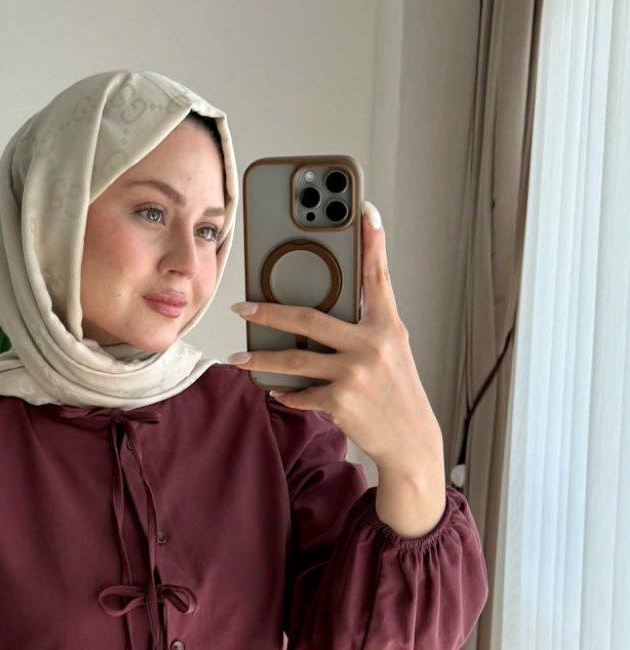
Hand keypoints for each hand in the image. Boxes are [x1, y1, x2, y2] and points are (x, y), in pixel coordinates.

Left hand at [227, 201, 443, 473]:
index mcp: (388, 326)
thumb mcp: (391, 351)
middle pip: (310, 319)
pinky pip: (301, 393)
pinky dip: (286, 393)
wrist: (410, 439)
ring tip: (239, 359)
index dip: (372, 242)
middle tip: (243, 308)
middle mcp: (373, 345)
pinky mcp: (341, 402)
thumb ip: (364, 327)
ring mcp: (355, 373)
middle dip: (270, 312)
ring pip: (295, 360)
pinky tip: (276, 391)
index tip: (364, 210)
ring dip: (262, 360)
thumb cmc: (396, 390)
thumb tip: (322, 313)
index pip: (378, 277)